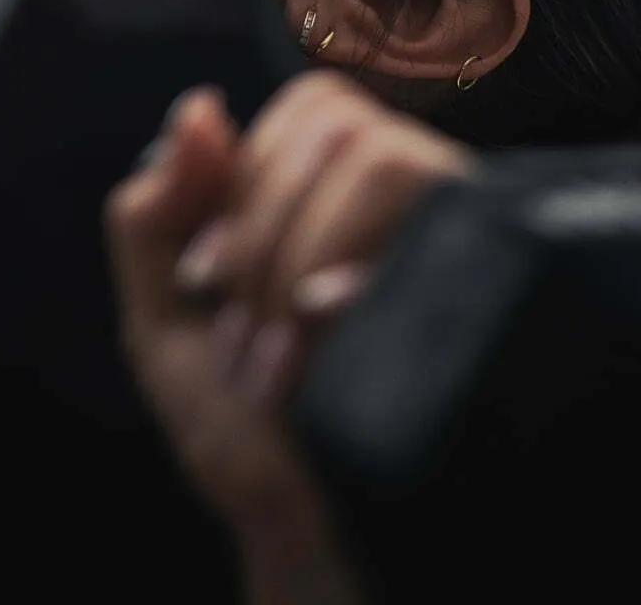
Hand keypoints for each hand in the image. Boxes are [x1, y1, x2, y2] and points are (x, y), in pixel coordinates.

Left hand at [104, 72, 473, 604]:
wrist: (313, 534)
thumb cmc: (244, 430)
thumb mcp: (163, 318)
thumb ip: (155, 212)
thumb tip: (197, 107)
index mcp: (331, 192)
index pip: (304, 110)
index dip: (244, 180)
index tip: (202, 280)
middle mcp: (406, 199)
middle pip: (338, 127)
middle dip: (262, 235)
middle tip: (241, 339)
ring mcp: (452, 236)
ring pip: (386, 160)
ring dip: (303, 258)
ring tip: (280, 357)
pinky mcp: (485, 281)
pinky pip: (436, 218)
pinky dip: (356, 266)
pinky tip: (328, 322)